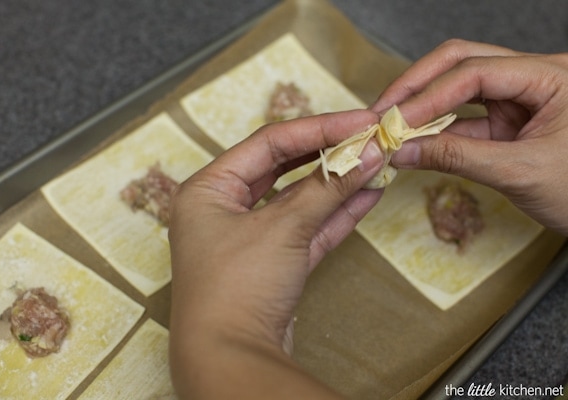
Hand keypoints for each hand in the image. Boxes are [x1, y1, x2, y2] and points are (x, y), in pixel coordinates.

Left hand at [168, 109, 384, 398]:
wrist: (231, 359)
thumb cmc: (235, 288)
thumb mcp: (281, 228)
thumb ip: (326, 188)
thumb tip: (368, 153)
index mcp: (209, 188)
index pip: (270, 143)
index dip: (318, 129)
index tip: (360, 121)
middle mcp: (225, 208)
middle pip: (285, 168)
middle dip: (329, 154)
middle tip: (370, 138)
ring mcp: (251, 237)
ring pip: (301, 200)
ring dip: (338, 183)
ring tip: (377, 162)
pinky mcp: (273, 264)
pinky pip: (308, 229)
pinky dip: (337, 213)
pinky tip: (368, 194)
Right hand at [371, 39, 567, 234]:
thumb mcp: (520, 173)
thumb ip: (457, 157)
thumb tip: (404, 151)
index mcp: (552, 76)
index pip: (476, 71)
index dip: (429, 95)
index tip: (396, 121)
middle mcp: (534, 77)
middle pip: (462, 62)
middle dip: (418, 87)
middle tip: (384, 111)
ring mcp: (519, 98)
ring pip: (459, 87)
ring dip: (423, 107)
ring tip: (391, 126)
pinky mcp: (508, 121)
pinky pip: (464, 117)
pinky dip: (436, 130)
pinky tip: (413, 141)